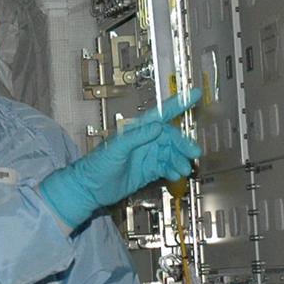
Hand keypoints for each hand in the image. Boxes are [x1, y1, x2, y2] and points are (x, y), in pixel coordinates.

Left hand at [39, 90, 201, 229]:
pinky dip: (173, 170)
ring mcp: (146, 156)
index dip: (178, 104)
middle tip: (193, 153)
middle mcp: (143, 141)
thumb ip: (137, 137)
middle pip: (169, 137)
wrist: (89, 189)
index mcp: (136, 130)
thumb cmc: (96, 166)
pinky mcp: (147, 171)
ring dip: (179, 159)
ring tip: (184, 169)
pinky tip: (176, 175)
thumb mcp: (116, 149)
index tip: (195, 94)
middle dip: (182, 143)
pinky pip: (165, 167)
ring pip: (170, 153)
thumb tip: (157, 126)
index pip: (160, 114)